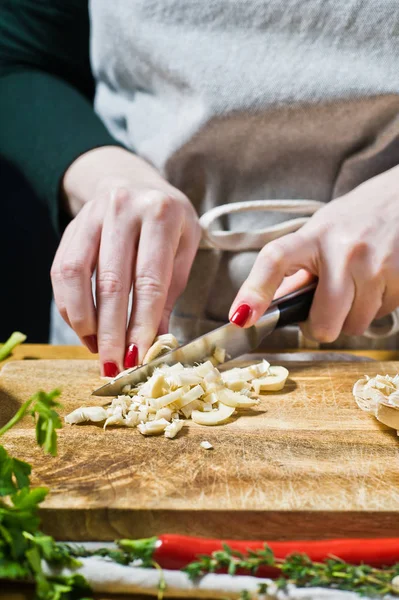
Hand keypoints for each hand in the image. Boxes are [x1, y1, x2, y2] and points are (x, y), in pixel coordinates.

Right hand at [51, 146, 200, 374]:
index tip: (139, 357)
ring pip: (77, 277)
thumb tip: (158, 343)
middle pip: (112, 282)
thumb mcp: (183, 249)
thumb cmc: (168, 223)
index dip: (142, 323)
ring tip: (97, 349)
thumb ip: (170, 293)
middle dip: (112, 332)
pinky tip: (84, 328)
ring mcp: (92, 216)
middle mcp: (123, 209)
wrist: (132, 182)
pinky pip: (62, 272)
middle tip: (113, 367)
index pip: (149, 280)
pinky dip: (70, 307)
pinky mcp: (71, 228)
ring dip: (84, 322)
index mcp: (161, 214)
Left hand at [229, 166, 398, 341]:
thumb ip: (296, 267)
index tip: (241, 317)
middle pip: (322, 322)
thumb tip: (266, 305)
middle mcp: (343, 250)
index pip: (275, 260)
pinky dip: (375, 309)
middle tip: (323, 309)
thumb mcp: (321, 232)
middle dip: (320, 325)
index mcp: (313, 236)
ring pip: (353, 326)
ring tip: (355, 287)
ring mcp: (374, 266)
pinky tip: (376, 284)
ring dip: (351, 317)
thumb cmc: (359, 217)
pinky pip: (380, 317)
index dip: (254, 292)